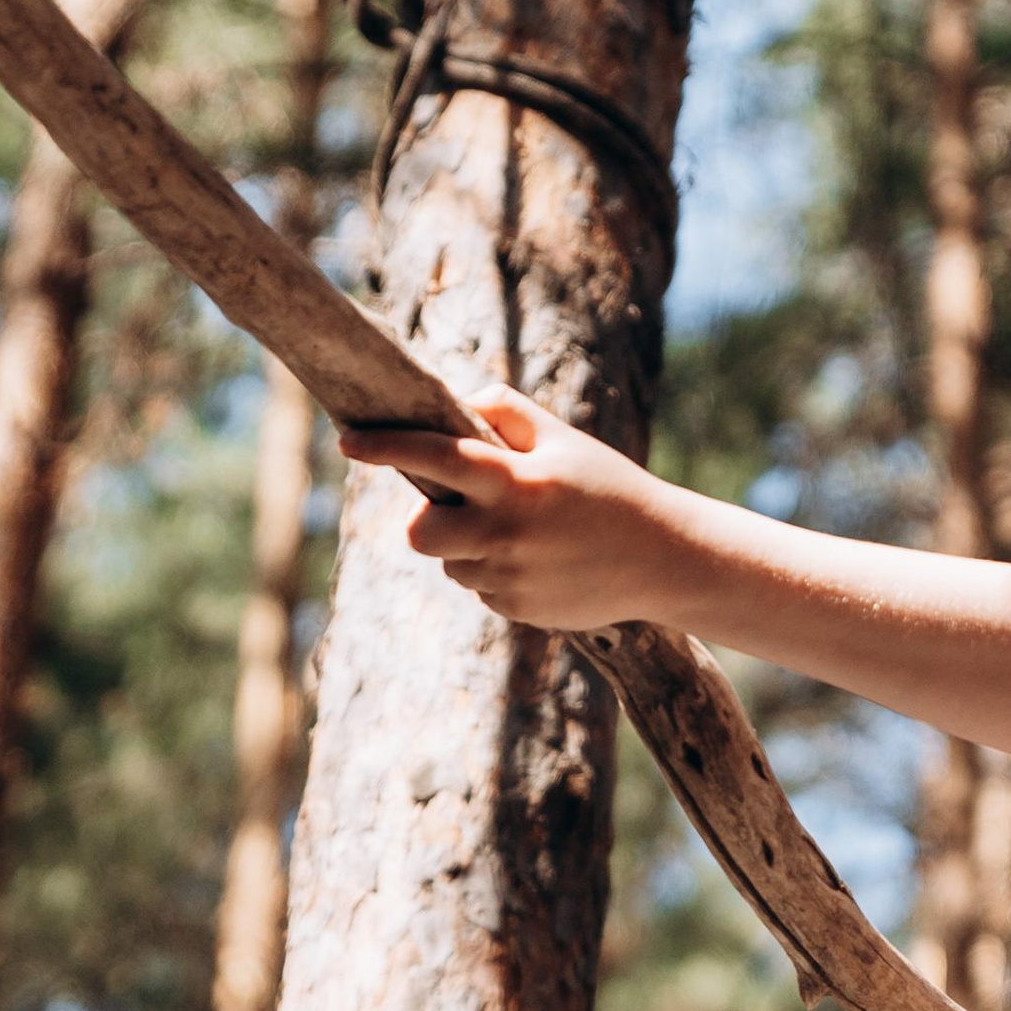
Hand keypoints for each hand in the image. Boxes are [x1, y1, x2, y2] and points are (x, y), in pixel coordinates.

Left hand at [340, 386, 697, 631]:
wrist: (664, 560)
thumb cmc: (609, 488)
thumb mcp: (564, 440)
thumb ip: (507, 414)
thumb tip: (454, 401)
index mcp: (516, 482)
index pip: (432, 457)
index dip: (384, 447)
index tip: (346, 440)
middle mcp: (506, 533)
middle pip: (418, 533)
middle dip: (422, 520)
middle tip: (450, 508)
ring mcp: (510, 578)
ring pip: (450, 563)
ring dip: (465, 547)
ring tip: (520, 534)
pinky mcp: (518, 610)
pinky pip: (481, 589)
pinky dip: (495, 573)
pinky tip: (540, 562)